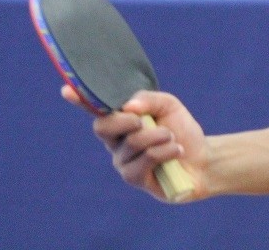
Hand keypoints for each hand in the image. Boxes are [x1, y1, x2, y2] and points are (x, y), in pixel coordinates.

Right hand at [65, 86, 207, 201]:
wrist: (202, 158)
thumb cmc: (181, 129)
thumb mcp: (168, 105)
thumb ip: (148, 99)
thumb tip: (128, 106)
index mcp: (120, 120)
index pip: (96, 110)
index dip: (80, 100)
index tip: (66, 89)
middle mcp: (115, 141)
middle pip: (103, 126)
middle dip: (126, 120)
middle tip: (145, 120)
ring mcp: (122, 161)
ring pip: (131, 142)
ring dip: (157, 136)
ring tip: (172, 137)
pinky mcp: (134, 178)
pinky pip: (144, 160)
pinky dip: (164, 151)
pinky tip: (175, 151)